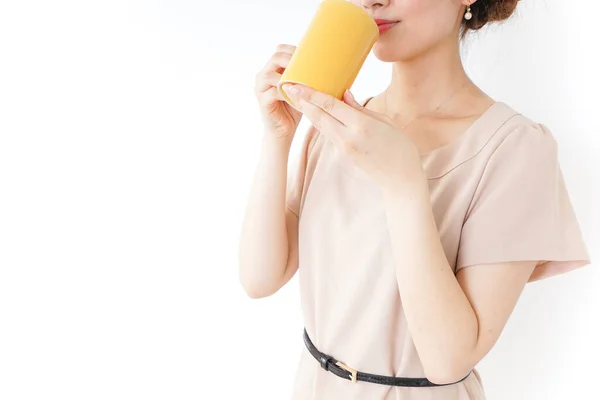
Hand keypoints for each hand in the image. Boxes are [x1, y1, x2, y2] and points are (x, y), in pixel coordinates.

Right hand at [254, 44, 301, 138]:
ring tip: (304, 82)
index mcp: (273, 68)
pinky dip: (287, 93)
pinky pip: (273, 92)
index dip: (294, 49)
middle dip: (292, 60)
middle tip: (309, 68)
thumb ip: (306, 74)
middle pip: (275, 57)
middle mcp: (264, 75)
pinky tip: (299, 97)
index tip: (310, 55)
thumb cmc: (295, 107)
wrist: (284, 130)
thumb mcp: (302, 87)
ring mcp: (261, 88)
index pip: (280, 50)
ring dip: (289, 76)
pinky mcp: (262, 101)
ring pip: (270, 74)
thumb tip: (329, 62)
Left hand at [282, 84, 425, 190]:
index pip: (330, 105)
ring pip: (320, 125)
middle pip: (319, 115)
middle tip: (288, 86)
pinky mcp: (342, 154)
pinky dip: (319, 121)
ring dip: (307, 111)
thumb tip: (344, 94)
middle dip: (302, 101)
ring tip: (296, 97)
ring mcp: (343, 148)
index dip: (311, 94)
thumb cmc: (400, 147)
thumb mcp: (385, 122)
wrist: (400, 179)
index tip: (298, 84)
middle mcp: (348, 137)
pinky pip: (328, 133)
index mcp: (361, 125)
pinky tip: (314, 113)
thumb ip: (361, 108)